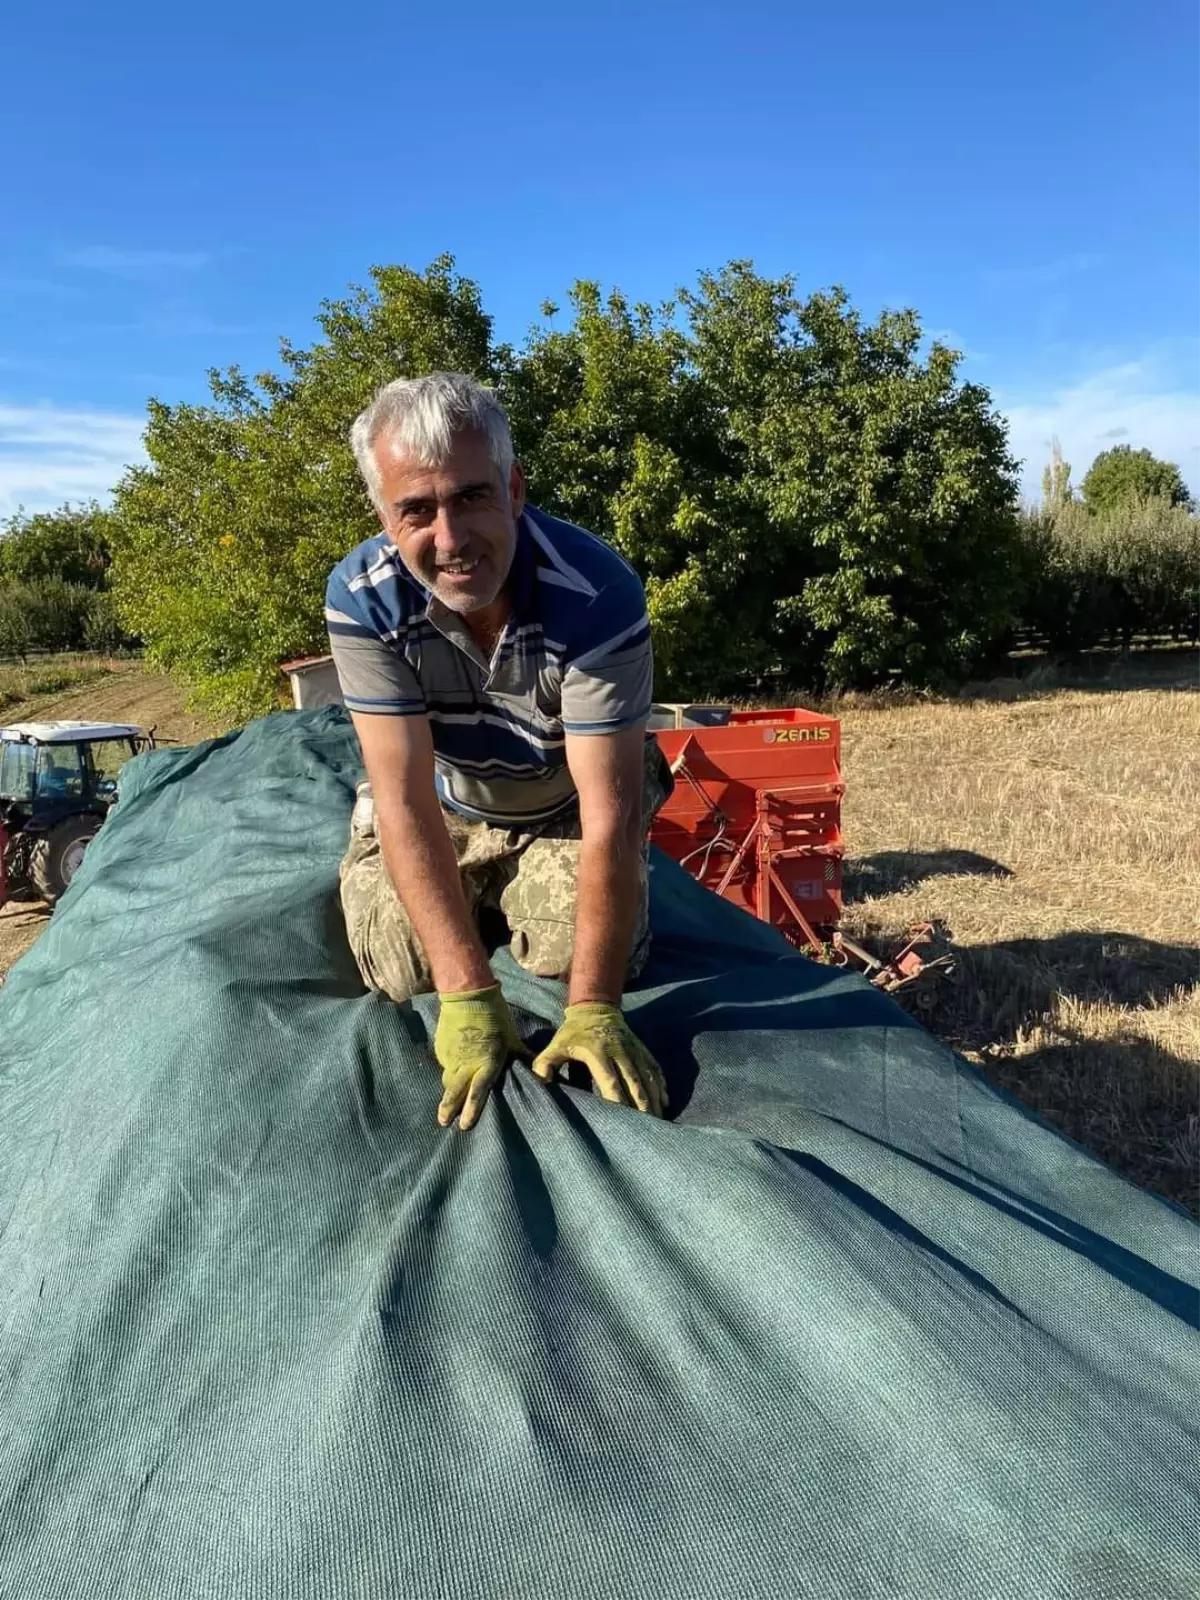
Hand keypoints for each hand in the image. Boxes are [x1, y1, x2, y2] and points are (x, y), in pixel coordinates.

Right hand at [434, 986, 529, 1130]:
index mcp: (486, 1063)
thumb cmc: (496, 1016)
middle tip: (443, 1122)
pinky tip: (452, 1070)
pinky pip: (445, 1063)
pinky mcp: (441, 1047)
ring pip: (448, 1079)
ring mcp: (450, 1056)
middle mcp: (466, 1063)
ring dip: (448, 1090)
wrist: (468, 995)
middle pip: (454, 1091)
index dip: (470, 1110)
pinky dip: (449, 1069)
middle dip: (448, 1108)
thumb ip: (522, 1056)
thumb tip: (540, 1071)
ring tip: (446, 1104)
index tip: (463, 1126)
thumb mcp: (512, 1037)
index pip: (477, 1092)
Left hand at [532, 1004, 667, 1117]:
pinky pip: (655, 1068)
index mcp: (598, 1053)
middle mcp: (620, 1052)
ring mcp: (633, 1050)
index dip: (618, 1100)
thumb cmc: (572, 1032)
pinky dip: (661, 1085)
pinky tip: (665, 1101)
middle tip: (648, 1126)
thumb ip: (545, 1064)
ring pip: (648, 1077)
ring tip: (659, 1119)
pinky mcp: (642, 1049)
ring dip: (654, 1098)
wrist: (595, 1007)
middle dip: (642, 1105)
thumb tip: (539, 1084)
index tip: (624, 1119)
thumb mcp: (555, 1045)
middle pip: (634, 1082)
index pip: (610, 1080)